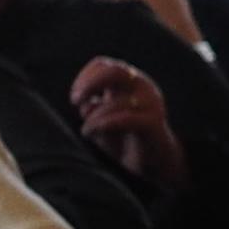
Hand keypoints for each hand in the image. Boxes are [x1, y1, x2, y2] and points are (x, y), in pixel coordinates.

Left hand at [70, 56, 186, 190]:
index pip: (103, 64)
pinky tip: (91, 133)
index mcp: (128, 81)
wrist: (150, 163)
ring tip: (86, 131)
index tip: (74, 98)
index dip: (84, 77)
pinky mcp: (153, 123)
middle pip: (114, 71)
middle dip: (89, 84)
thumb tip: (85, 103)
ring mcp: (150, 103)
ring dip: (93, 118)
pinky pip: (125, 119)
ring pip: (116, 102)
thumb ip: (91, 106)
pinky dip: (102, 125)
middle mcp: (141, 87)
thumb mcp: (100, 117)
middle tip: (75, 102)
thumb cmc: (121, 138)